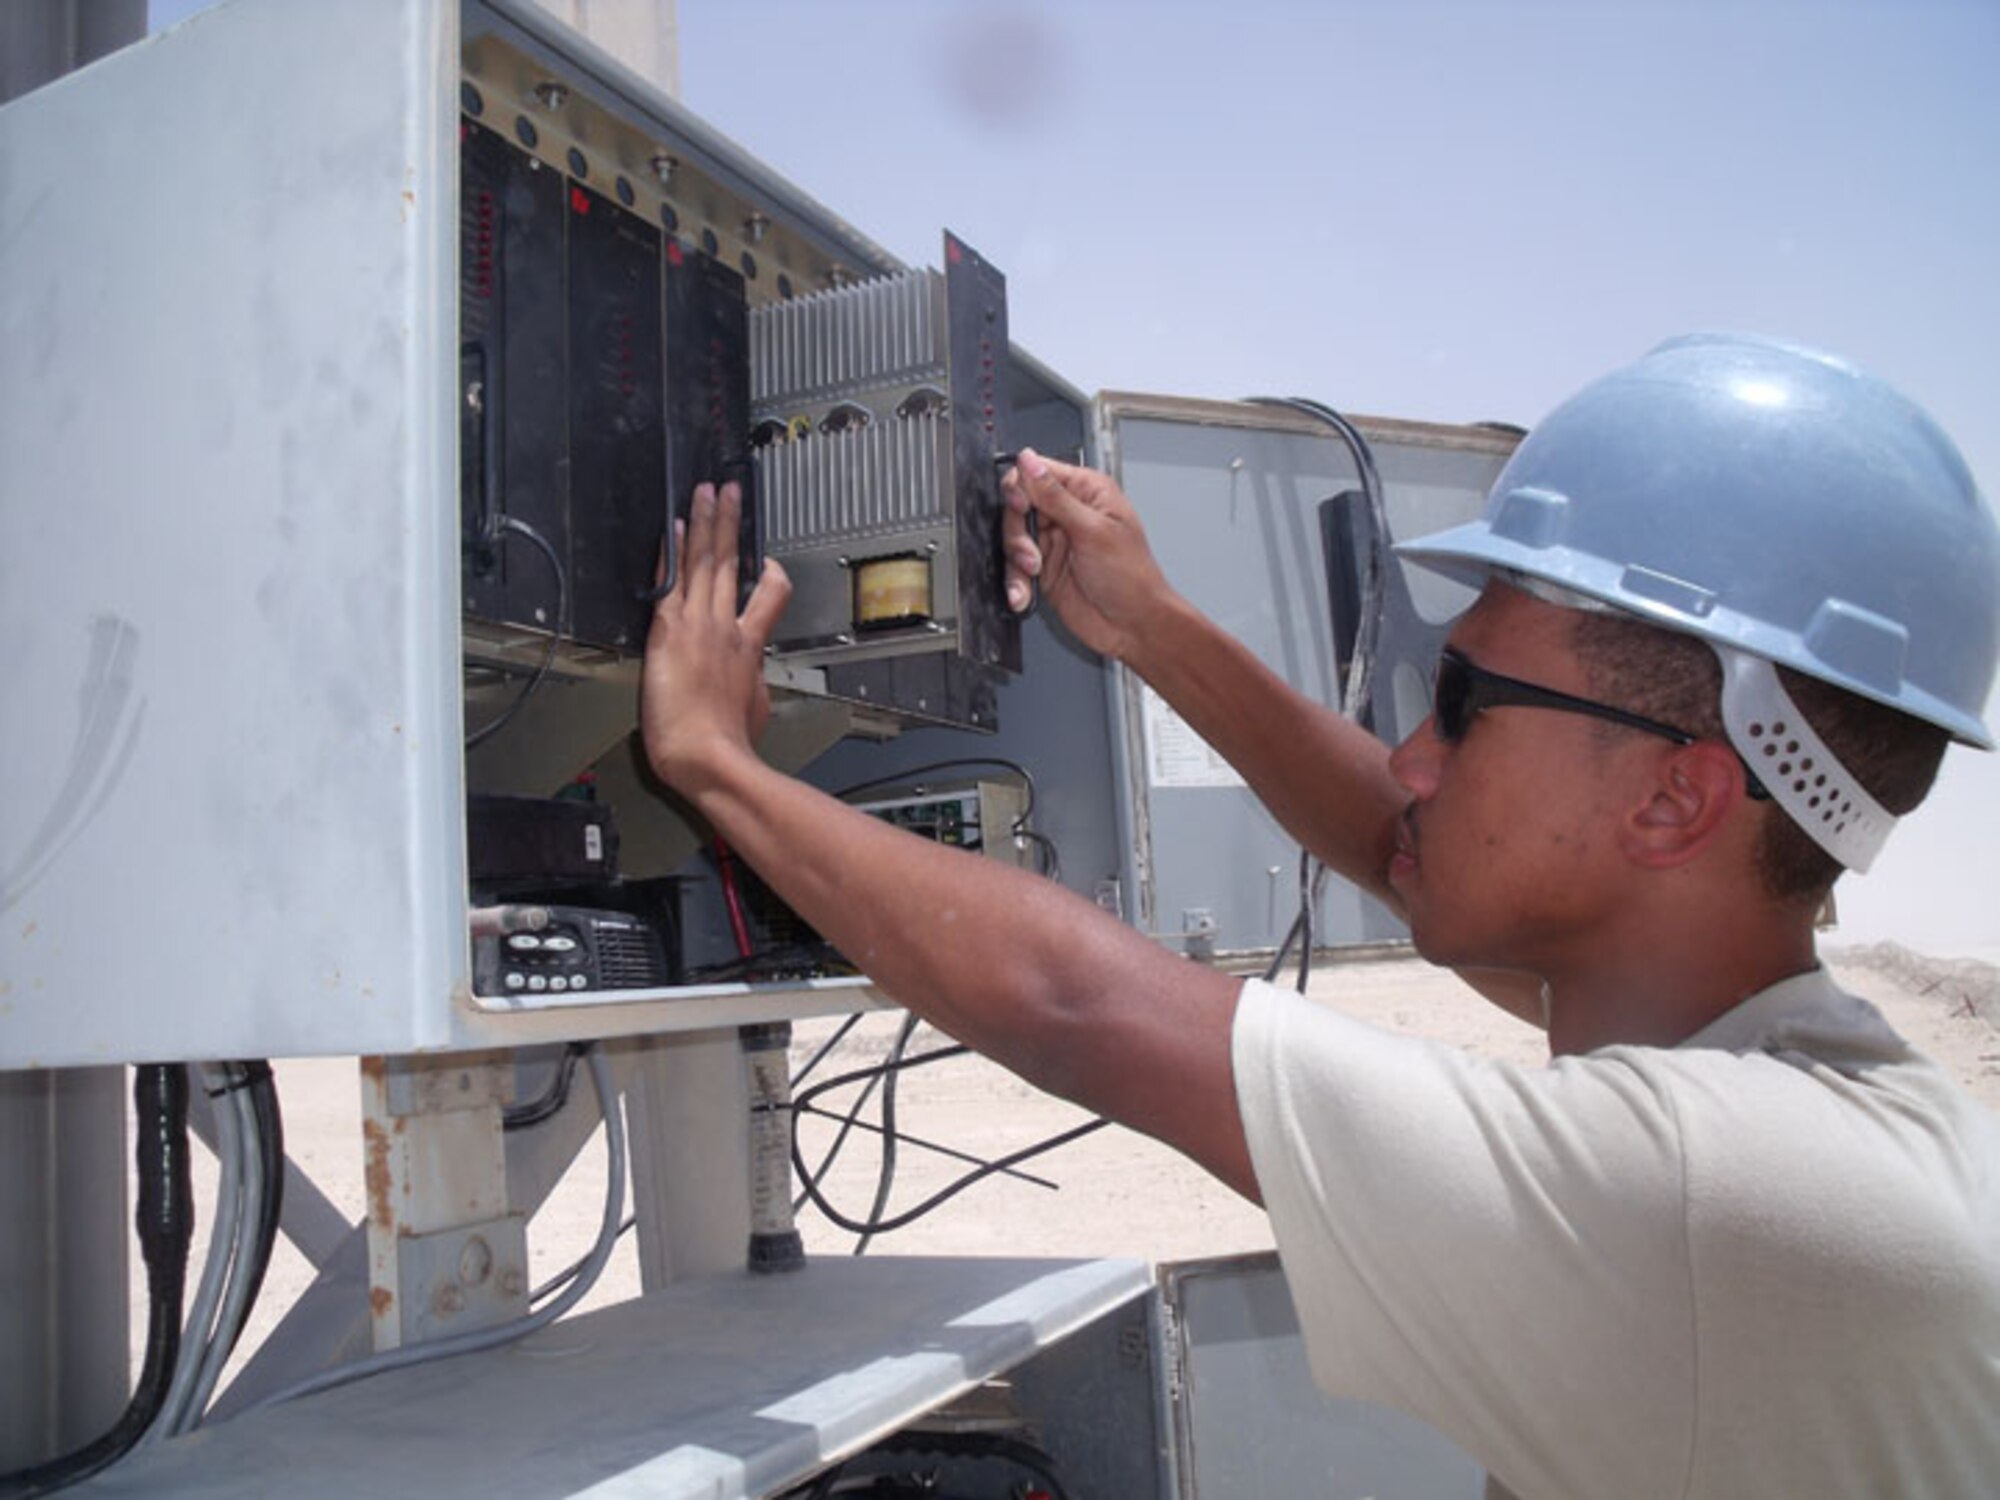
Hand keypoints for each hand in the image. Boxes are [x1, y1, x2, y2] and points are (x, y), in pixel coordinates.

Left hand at [641, 482, 791, 789]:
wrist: (709, 757)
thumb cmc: (730, 744)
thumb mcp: (756, 708)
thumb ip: (750, 684)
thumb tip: (750, 683)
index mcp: (750, 647)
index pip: (769, 595)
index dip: (771, 572)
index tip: (768, 559)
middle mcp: (726, 628)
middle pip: (732, 563)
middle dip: (731, 523)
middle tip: (730, 492)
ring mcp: (699, 625)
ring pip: (705, 561)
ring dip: (705, 522)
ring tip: (705, 492)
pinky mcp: (670, 632)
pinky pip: (671, 581)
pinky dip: (674, 552)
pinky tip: (674, 528)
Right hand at [1001, 448, 1173, 663]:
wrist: (1134, 626)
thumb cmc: (1132, 577)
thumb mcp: (1092, 530)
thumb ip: (1055, 496)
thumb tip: (1029, 460)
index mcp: (1086, 491)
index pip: (1037, 472)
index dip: (1021, 486)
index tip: (1021, 507)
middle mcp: (1067, 512)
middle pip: (1018, 504)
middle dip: (1017, 530)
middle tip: (1031, 553)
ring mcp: (1054, 541)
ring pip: (1013, 537)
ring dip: (1016, 559)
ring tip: (1033, 574)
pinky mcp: (1044, 569)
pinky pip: (1015, 568)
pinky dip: (1015, 581)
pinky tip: (1023, 594)